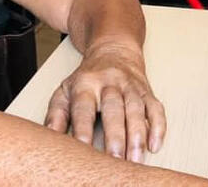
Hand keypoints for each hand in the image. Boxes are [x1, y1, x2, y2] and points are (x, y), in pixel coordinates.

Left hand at [44, 41, 165, 161]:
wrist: (114, 49)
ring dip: (138, 135)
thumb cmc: (88, 76)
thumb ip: (56, 114)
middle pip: (114, 109)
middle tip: (115, 159)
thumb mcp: (65, 90)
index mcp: (86, 83)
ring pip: (136, 109)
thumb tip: (49, 137)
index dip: (83, 128)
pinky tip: (155, 144)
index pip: (83, 107)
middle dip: (116, 135)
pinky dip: (157, 126)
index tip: (83, 148)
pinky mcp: (147, 91)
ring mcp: (130, 86)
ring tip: (135, 158)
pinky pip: (155, 107)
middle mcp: (110, 83)